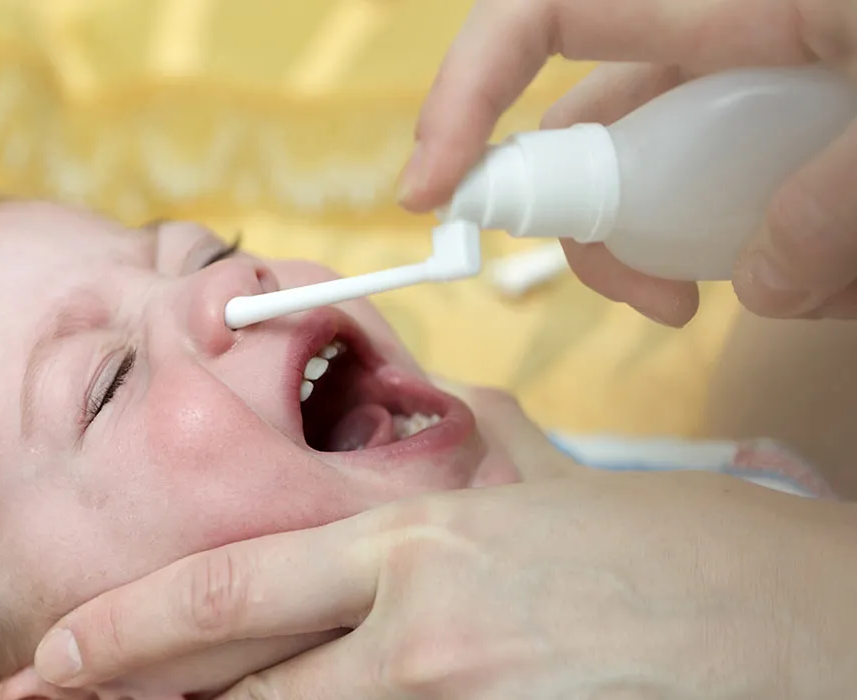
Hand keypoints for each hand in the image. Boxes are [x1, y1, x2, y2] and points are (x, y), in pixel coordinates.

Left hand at [34, 471, 856, 698]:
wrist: (809, 628)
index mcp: (420, 543)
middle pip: (230, 683)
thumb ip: (475, 462)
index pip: (229, 586)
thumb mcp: (559, 488)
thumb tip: (433, 424)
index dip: (124, 630)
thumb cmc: (689, 557)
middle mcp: (416, 629)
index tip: (51, 657)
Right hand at [398, 0, 856, 324]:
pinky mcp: (806, 126)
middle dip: (602, 227)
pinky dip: (784, 249)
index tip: (429, 195)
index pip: (539, 17)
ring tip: (816, 293)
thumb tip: (763, 287)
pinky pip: (753, 192)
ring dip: (713, 251)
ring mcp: (765, 83)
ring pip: (675, 177)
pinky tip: (853, 280)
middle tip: (663, 304)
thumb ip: (840, 199)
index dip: (464, 96)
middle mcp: (726, 35)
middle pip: (597, 130)